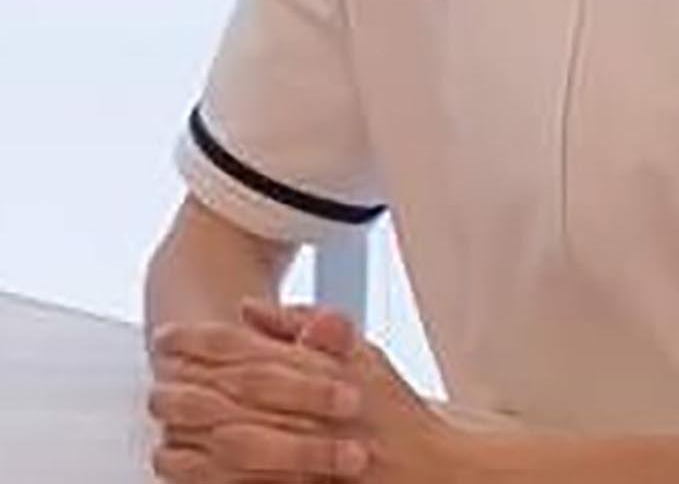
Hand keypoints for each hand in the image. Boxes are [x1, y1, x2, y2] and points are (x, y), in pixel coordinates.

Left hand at [148, 300, 466, 482]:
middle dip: (184, 381)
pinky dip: (198, 469)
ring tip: (159, 415)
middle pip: (229, 390)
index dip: (202, 339)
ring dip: (185, 425)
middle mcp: (305, 408)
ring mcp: (299, 451)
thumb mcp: (360, 352)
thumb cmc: (392, 409)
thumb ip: (306, 326)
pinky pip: (234, 479)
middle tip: (154, 374)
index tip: (168, 335)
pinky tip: (174, 460)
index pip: (248, 348)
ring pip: (226, 435)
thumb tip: (250, 308)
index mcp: (318, 368)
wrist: (427, 467)